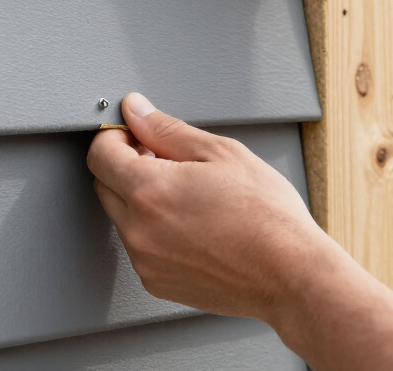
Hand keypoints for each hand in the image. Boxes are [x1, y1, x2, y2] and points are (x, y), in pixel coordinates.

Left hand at [87, 92, 344, 321]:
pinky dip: (153, 229)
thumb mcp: (218, 151)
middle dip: (126, 165)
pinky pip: (139, 245)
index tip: (137, 134)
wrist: (292, 275)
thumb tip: (135, 110)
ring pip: (121, 216)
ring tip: (188, 193)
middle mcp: (138, 231)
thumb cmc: (266, 214)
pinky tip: (191, 222)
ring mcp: (146, 261)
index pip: (99, 154)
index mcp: (148, 191)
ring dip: (139, 198)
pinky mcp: (158, 283)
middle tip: (166, 159)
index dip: (116, 136)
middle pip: (104, 184)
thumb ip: (165, 128)